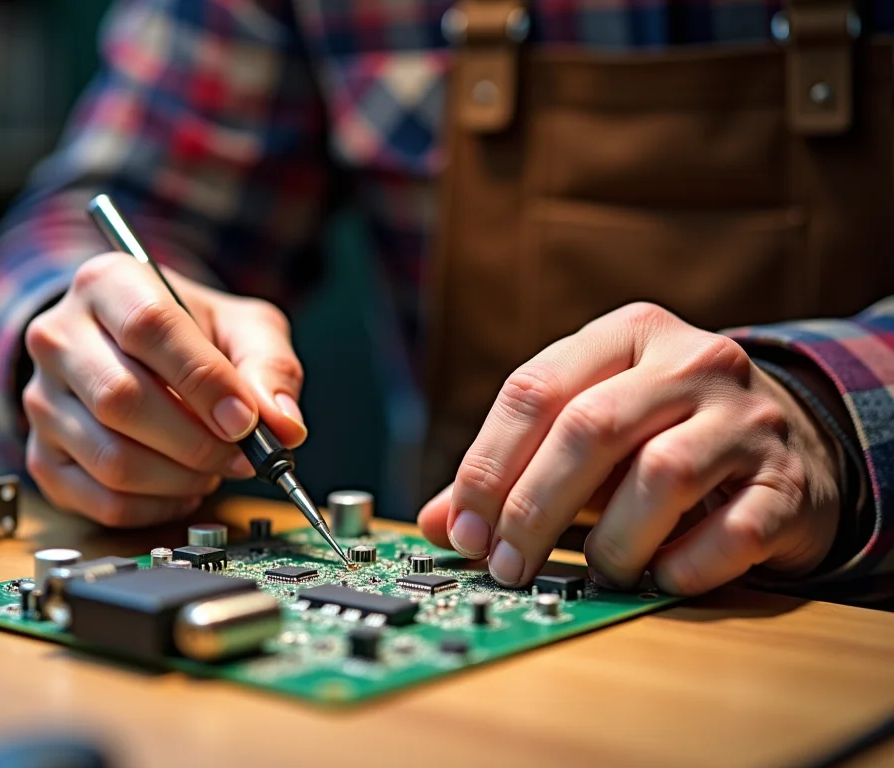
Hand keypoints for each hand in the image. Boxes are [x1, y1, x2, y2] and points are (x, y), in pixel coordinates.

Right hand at [23, 253, 305, 526]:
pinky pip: (102, 500)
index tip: (245, 419)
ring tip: (214, 466)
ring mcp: (41, 401)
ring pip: (112, 459)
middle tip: (241, 454)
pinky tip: (183, 485)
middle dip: (196, 440)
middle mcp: (58, 337)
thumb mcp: (241, 326)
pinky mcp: (42, 457)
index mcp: (106, 284)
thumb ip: (270, 366)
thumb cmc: (189, 333)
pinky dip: (158, 506)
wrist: (128, 348)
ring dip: (181, 477)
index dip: (202, 381)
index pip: (148, 327)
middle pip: (121, 399)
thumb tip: (283, 425)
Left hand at [417, 303, 841, 594]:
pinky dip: (683, 567)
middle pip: (589, 430)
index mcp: (626, 334)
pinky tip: (660, 576)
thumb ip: (513, 471)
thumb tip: (442, 524)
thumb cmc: (664, 437)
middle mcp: (692, 360)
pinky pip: (730, 533)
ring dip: (613, 542)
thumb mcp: (588, 432)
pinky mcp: (789, 481)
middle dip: (533, 509)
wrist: (794, 445)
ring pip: (661, 476)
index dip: (487, 467)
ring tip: (597, 570)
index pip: (534, 390)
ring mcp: (749, 418)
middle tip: (507, 566)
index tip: (465, 531)